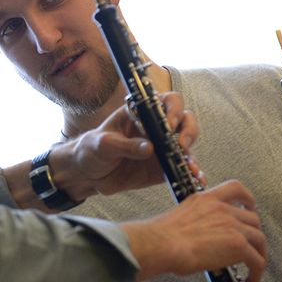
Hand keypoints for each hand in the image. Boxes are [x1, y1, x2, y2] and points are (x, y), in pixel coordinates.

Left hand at [54, 92, 202, 198]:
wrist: (87, 174)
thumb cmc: (92, 149)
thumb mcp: (103, 144)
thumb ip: (125, 145)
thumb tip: (149, 148)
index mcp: (141, 113)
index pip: (166, 102)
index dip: (173, 109)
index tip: (169, 125)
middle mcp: (156, 128)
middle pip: (184, 121)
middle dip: (188, 130)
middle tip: (181, 145)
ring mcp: (161, 148)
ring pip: (186, 146)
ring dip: (191, 155)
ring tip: (190, 167)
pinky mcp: (161, 168)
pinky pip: (180, 169)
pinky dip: (190, 174)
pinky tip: (195, 180)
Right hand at [124, 180, 265, 281]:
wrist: (163, 244)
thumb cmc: (161, 237)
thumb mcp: (180, 218)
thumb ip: (194, 222)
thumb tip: (194, 238)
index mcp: (207, 200)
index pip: (235, 189)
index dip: (248, 199)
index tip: (250, 207)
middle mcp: (223, 209)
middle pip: (253, 219)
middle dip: (253, 235)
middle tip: (249, 248)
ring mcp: (233, 226)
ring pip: (259, 239)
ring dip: (259, 255)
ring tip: (252, 269)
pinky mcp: (238, 245)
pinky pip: (257, 260)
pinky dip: (257, 273)